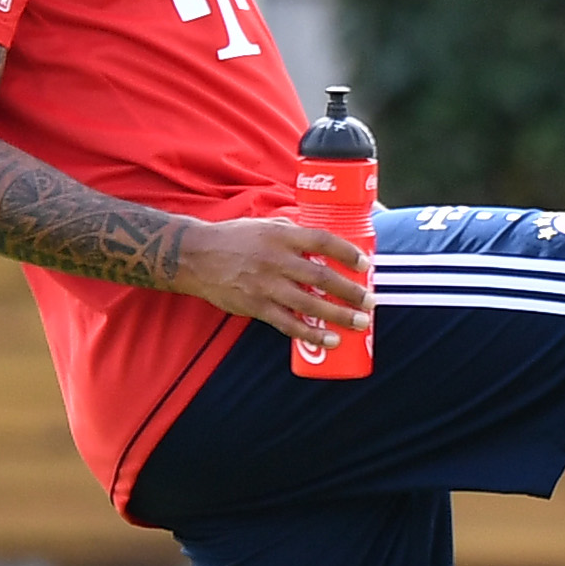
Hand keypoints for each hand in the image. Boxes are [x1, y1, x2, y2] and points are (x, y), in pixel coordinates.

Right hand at [172, 215, 370, 340]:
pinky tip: (330, 341)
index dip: (347, 252)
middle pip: (323, 277)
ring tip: (360, 322)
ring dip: (339, 316)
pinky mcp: (256, 307)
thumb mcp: (264, 225)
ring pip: (310, 304)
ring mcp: (266, 285)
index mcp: (281, 235)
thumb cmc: (234, 239)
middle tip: (370, 301)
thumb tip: (324, 241)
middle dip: (352, 291)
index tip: (366, 264)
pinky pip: (288, 324)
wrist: (194, 256)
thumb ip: (293, 232)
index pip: (322, 241)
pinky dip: (311, 334)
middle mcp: (276, 260)